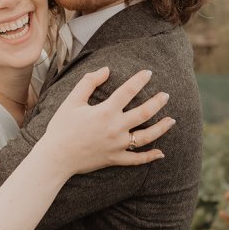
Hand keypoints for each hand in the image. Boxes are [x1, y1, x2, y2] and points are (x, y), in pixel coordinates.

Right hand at [39, 67, 173, 176]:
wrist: (56, 157)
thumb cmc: (62, 127)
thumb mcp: (72, 101)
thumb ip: (89, 82)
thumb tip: (106, 70)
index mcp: (105, 111)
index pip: (128, 91)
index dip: (140, 80)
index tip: (148, 73)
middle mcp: (115, 128)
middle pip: (144, 113)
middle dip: (157, 102)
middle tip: (166, 95)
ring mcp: (117, 145)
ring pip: (146, 136)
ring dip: (161, 128)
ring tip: (172, 120)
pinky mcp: (115, 159)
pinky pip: (137, 159)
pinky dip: (150, 157)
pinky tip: (161, 153)